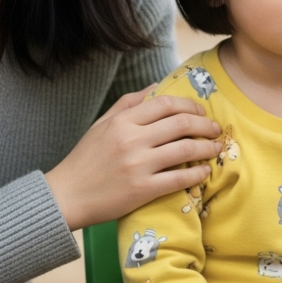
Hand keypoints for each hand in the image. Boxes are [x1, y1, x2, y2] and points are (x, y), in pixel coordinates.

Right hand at [45, 85, 221, 229]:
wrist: (65, 197)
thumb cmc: (85, 159)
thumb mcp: (102, 124)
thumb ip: (129, 103)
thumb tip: (157, 85)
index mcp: (123, 122)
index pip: (167, 104)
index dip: (190, 106)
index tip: (201, 113)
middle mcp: (132, 140)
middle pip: (182, 124)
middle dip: (206, 125)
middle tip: (216, 129)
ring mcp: (139, 165)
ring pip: (186, 150)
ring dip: (207, 148)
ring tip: (215, 149)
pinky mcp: (142, 190)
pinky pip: (179, 179)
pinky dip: (197, 173)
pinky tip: (204, 171)